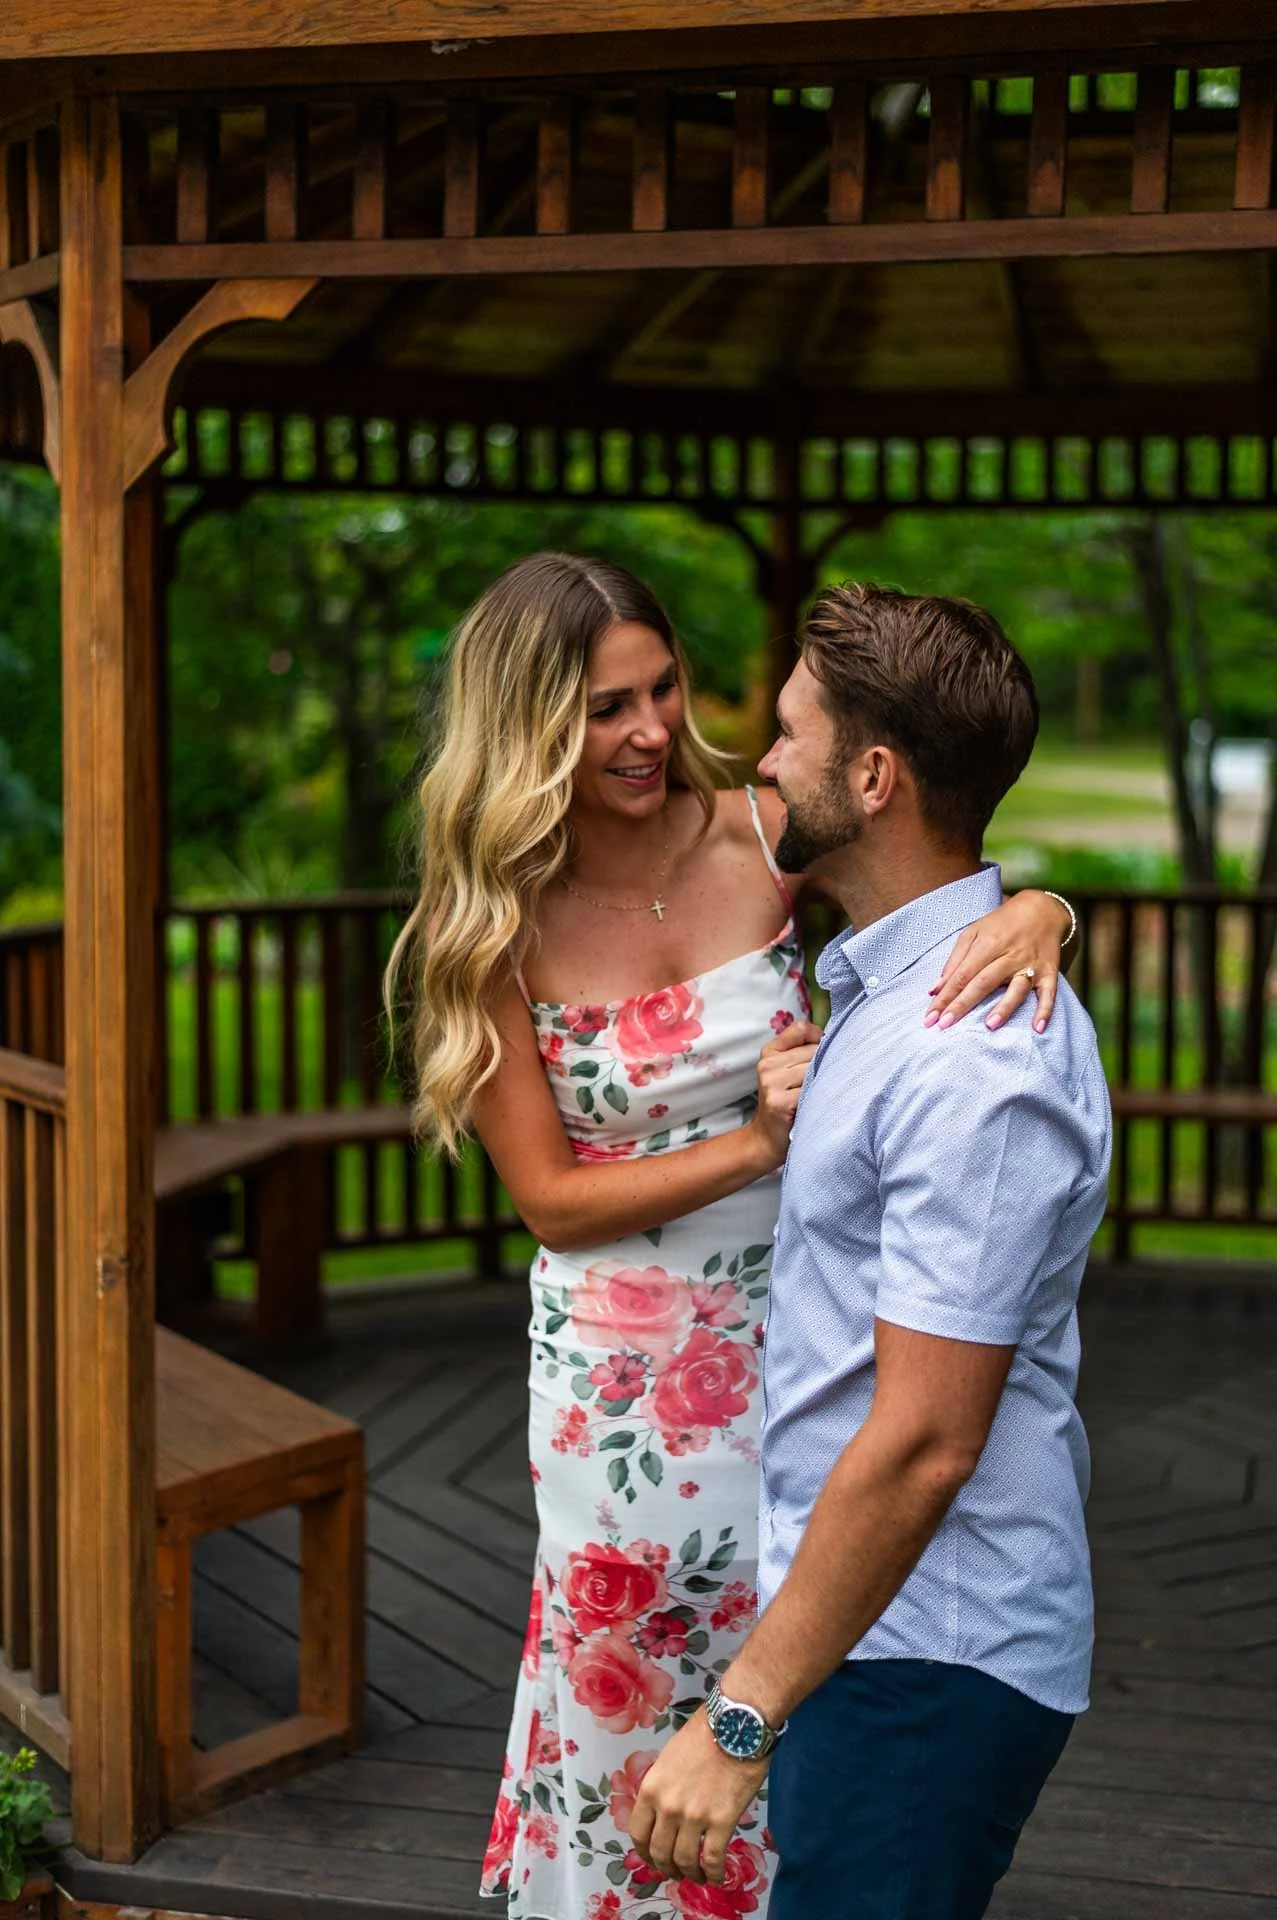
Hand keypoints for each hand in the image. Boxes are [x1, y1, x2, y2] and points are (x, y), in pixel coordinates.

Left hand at [630, 1708, 769, 1884]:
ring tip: (697, 1875)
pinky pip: (712, 1859)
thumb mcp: (669, 1757)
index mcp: (651, 1788)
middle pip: (660, 1852)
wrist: (736, 1725)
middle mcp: (667, 1807)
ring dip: (690, 1873)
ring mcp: (694, 1817)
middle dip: (667, 1867)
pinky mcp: (721, 1823)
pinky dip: (713, 1874)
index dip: (645, 1852)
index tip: (653, 1858)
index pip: (638, 1832)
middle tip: (676, 1871)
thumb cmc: (704, 1733)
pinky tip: (717, 1876)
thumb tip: (664, 1809)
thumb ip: (663, 1786)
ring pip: (684, 1861)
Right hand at [749, 1019, 822, 1167]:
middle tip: (824, 1083)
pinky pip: (813, 1090)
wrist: (767, 1139)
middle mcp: (767, 1065)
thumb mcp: (787, 1071)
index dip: (818, 1038)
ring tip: (820, 1095)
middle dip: (825, 1064)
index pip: (801, 1028)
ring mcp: (771, 1083)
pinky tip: (817, 1106)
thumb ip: (803, 1050)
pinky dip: (821, 1097)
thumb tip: (833, 1037)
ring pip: (815, 1070)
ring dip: (824, 1082)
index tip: (823, 1055)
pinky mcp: (779, 1102)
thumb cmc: (786, 1103)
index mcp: (769, 1052)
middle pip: (813, 1050)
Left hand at [926, 889, 1070, 1034]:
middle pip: (983, 982)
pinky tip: (1038, 1028)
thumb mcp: (974, 932)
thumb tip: (935, 990)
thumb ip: (954, 961)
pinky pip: (1049, 993)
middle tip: (945, 1025)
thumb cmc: (1002, 923)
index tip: (930, 1017)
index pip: (962, 974)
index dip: (946, 996)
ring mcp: (1031, 965)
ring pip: (1016, 988)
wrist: (1042, 909)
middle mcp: (1010, 955)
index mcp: (988, 943)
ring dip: (1004, 1007)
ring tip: (989, 1026)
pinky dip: (1045, 1010)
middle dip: (963, 1004)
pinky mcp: (1049, 972)